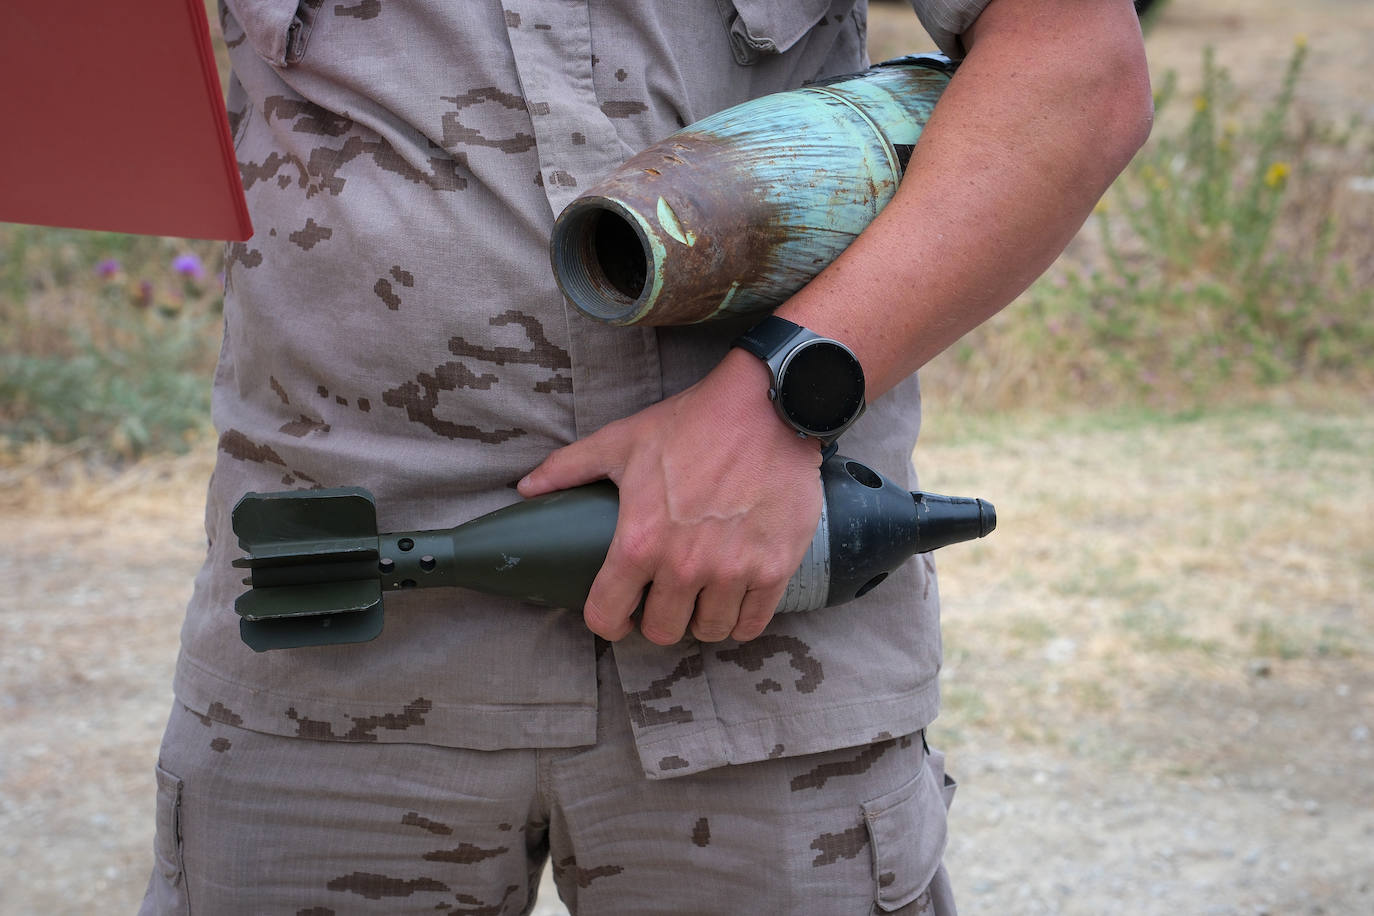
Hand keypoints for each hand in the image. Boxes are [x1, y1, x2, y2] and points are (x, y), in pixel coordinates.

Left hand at [517, 348, 823, 644]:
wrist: (768, 408)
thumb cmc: (693, 423)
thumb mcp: (623, 441)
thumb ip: (569, 468)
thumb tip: (526, 488)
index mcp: (641, 541)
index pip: (607, 615)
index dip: (607, 620)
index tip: (617, 613)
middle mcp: (685, 566)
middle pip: (661, 632)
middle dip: (656, 620)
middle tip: (663, 599)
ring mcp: (733, 571)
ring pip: (708, 632)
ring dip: (700, 620)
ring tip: (700, 598)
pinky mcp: (774, 569)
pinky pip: (752, 623)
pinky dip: (741, 617)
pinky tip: (735, 598)